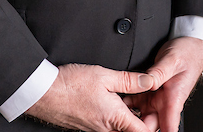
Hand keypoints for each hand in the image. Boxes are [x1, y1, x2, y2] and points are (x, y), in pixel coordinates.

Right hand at [26, 63, 154, 131]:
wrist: (43, 93)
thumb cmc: (69, 85)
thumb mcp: (104, 75)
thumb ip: (130, 80)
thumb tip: (149, 81)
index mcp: (115, 119)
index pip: (143, 131)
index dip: (154, 123)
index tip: (159, 112)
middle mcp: (106, 129)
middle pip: (133, 131)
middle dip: (144, 120)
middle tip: (148, 103)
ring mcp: (96, 130)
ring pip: (120, 129)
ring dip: (130, 117)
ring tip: (132, 98)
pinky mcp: (87, 127)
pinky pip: (108, 126)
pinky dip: (116, 116)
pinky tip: (114, 100)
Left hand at [124, 37, 202, 131]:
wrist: (190, 47)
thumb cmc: (187, 54)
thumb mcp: (172, 60)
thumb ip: (160, 72)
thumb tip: (148, 83)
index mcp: (174, 99)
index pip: (168, 127)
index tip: (139, 131)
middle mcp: (165, 102)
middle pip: (149, 124)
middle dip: (135, 126)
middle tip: (120, 120)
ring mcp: (156, 98)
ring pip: (141, 115)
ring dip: (129, 115)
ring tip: (115, 111)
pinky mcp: (149, 92)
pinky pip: (136, 103)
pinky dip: (127, 104)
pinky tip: (117, 101)